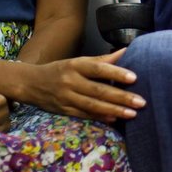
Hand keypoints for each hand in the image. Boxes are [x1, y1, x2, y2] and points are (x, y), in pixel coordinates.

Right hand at [22, 49, 145, 122]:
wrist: (30, 83)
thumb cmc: (61, 70)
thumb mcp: (78, 61)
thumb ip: (102, 59)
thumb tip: (127, 50)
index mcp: (75, 65)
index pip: (98, 68)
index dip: (116, 72)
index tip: (134, 78)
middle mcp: (70, 81)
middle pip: (98, 90)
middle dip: (121, 97)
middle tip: (141, 102)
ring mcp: (66, 97)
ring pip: (93, 105)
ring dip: (114, 110)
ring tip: (132, 114)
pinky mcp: (64, 111)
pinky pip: (84, 115)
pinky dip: (100, 117)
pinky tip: (114, 120)